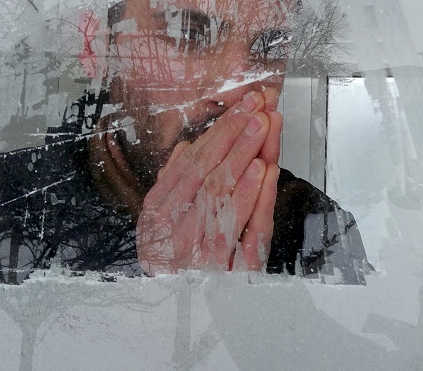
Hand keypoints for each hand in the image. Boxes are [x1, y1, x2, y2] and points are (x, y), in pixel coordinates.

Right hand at [136, 88, 282, 274]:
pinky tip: (265, 172)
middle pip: (208, 176)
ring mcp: (198, 254)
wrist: (186, 316)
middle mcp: (174, 234)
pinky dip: (255, 198)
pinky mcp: (225, 272)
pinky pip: (242, 229)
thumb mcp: (163, 223)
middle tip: (258, 108)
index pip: (191, 165)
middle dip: (235, 138)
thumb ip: (173, 184)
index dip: (218, 133)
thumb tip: (188, 147)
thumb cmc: (176, 262)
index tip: (240, 106)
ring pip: (224, 198)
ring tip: (263, 129)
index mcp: (157, 216)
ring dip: (245, 159)